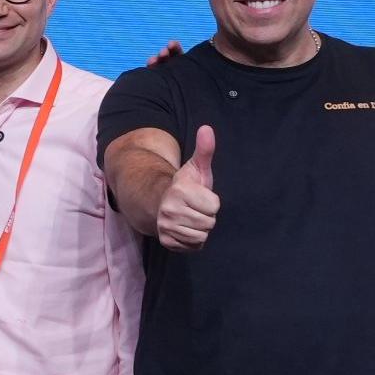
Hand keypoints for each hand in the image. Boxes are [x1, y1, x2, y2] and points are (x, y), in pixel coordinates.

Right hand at [157, 127, 223, 251]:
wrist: (160, 203)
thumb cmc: (186, 186)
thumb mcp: (196, 167)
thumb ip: (204, 150)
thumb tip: (207, 128)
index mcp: (179, 191)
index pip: (214, 206)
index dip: (211, 201)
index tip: (200, 196)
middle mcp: (169, 210)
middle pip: (209, 223)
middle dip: (206, 216)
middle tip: (195, 208)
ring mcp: (166, 227)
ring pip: (202, 236)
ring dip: (201, 229)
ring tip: (191, 218)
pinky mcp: (167, 242)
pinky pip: (194, 246)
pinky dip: (194, 240)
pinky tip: (186, 228)